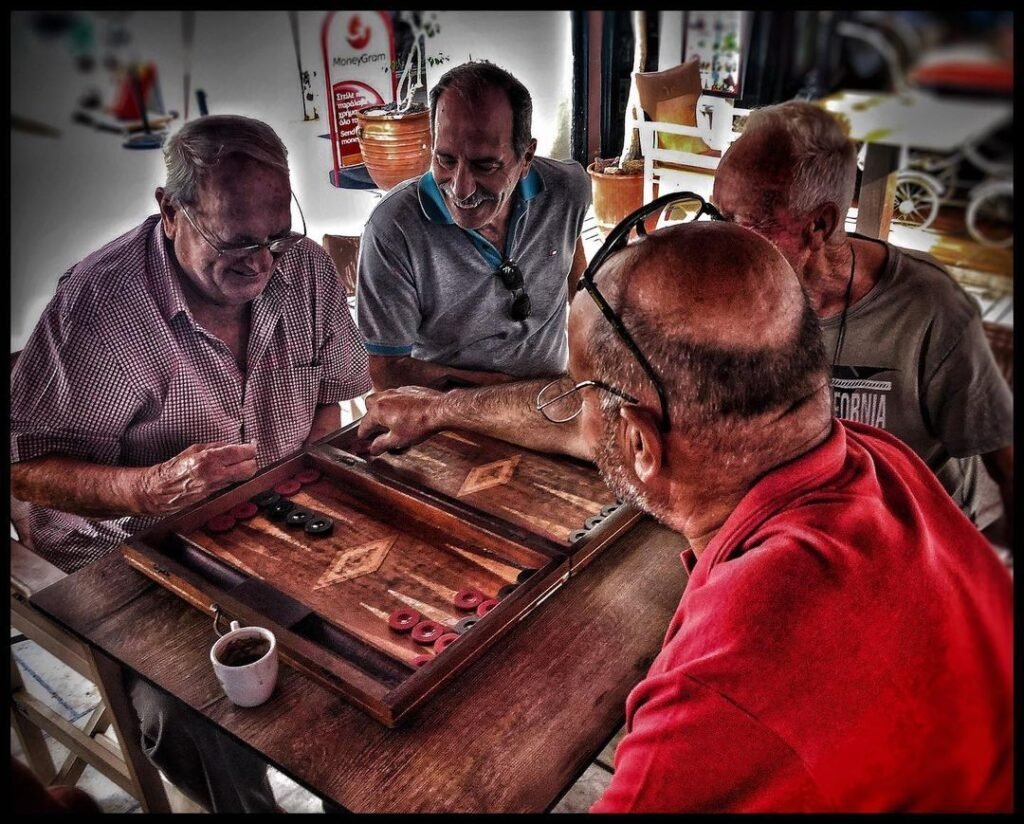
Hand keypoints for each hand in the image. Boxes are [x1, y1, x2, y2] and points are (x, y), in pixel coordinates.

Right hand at [140, 442, 257, 514]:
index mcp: (209, 458)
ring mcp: (217, 487)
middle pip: (250, 468)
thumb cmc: (176, 467)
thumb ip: (218, 447)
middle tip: (250, 456)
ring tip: (239, 463)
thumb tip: (236, 446)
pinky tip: (229, 473)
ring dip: (245, 469)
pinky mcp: (216, 495)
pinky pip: (233, 484)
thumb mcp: (195, 449)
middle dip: (252, 461)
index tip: (252, 446)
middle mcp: (215, 474)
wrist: (161, 489)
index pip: (241, 453)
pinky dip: (235, 478)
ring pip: (244, 478)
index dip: (250, 449)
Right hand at [355, 387, 442, 455]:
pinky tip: (402, 411)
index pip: (363, 425)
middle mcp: (385, 398)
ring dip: (381, 408)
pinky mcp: (407, 389)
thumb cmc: (421, 423)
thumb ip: (382, 444)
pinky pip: (395, 395)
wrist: (439, 409)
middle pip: (369, 406)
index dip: (363, 435)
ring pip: (381, 397)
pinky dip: (394, 403)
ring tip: (388, 419)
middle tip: (375, 428)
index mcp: (378, 410)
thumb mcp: (398, 440)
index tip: (363, 439)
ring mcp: (396, 391)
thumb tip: (373, 448)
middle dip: (370, 417)